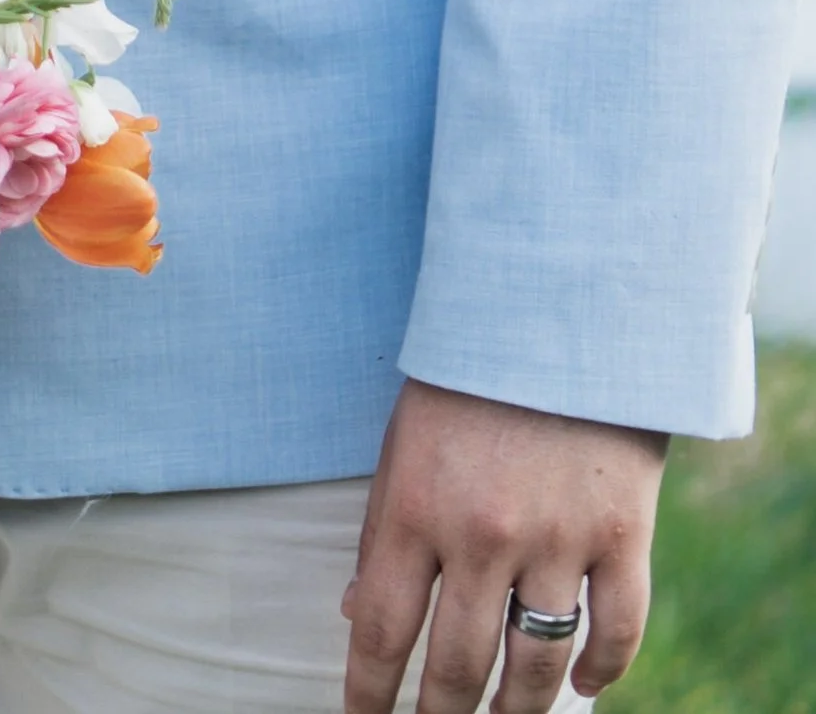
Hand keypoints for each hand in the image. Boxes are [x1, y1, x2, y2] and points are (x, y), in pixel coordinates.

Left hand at [343, 380, 665, 710]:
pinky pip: (616, 631)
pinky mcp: (623, 533)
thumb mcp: (403, 441)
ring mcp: (557, 538)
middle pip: (458, 666)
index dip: (368, 694)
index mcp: (415, 506)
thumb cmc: (467, 376)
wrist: (561, 307)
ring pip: (536, 666)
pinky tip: (583, 685)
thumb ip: (382, 530)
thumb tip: (356, 616)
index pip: (381, 632)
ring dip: (518, 712)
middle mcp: (482, 534)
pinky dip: (601, 670)